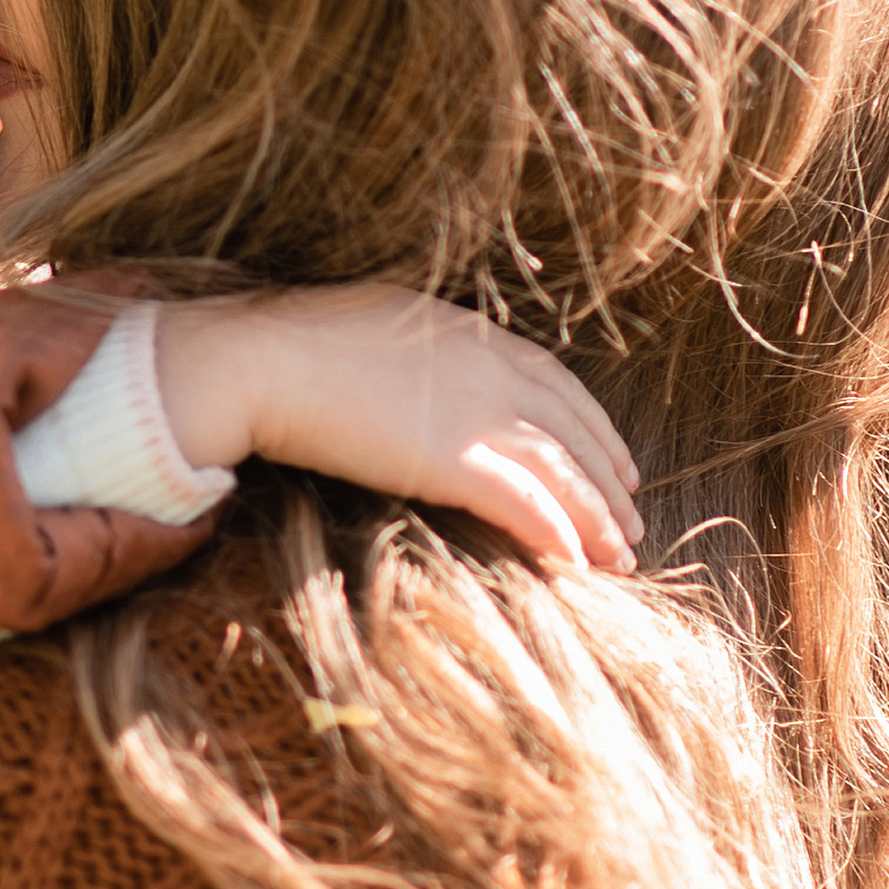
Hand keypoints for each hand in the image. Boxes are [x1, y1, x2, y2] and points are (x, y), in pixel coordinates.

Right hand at [150, 285, 640, 573]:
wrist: (258, 361)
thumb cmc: (292, 346)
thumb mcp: (374, 325)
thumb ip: (419, 351)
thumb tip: (422, 379)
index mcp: (469, 332)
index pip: (553, 380)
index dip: (590, 424)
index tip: (613, 460)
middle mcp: (488, 367)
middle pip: (572, 429)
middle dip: (608, 479)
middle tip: (629, 521)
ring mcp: (476, 411)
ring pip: (563, 471)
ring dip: (596, 518)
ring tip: (618, 556)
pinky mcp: (454, 459)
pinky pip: (527, 504)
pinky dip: (558, 533)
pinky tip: (575, 563)